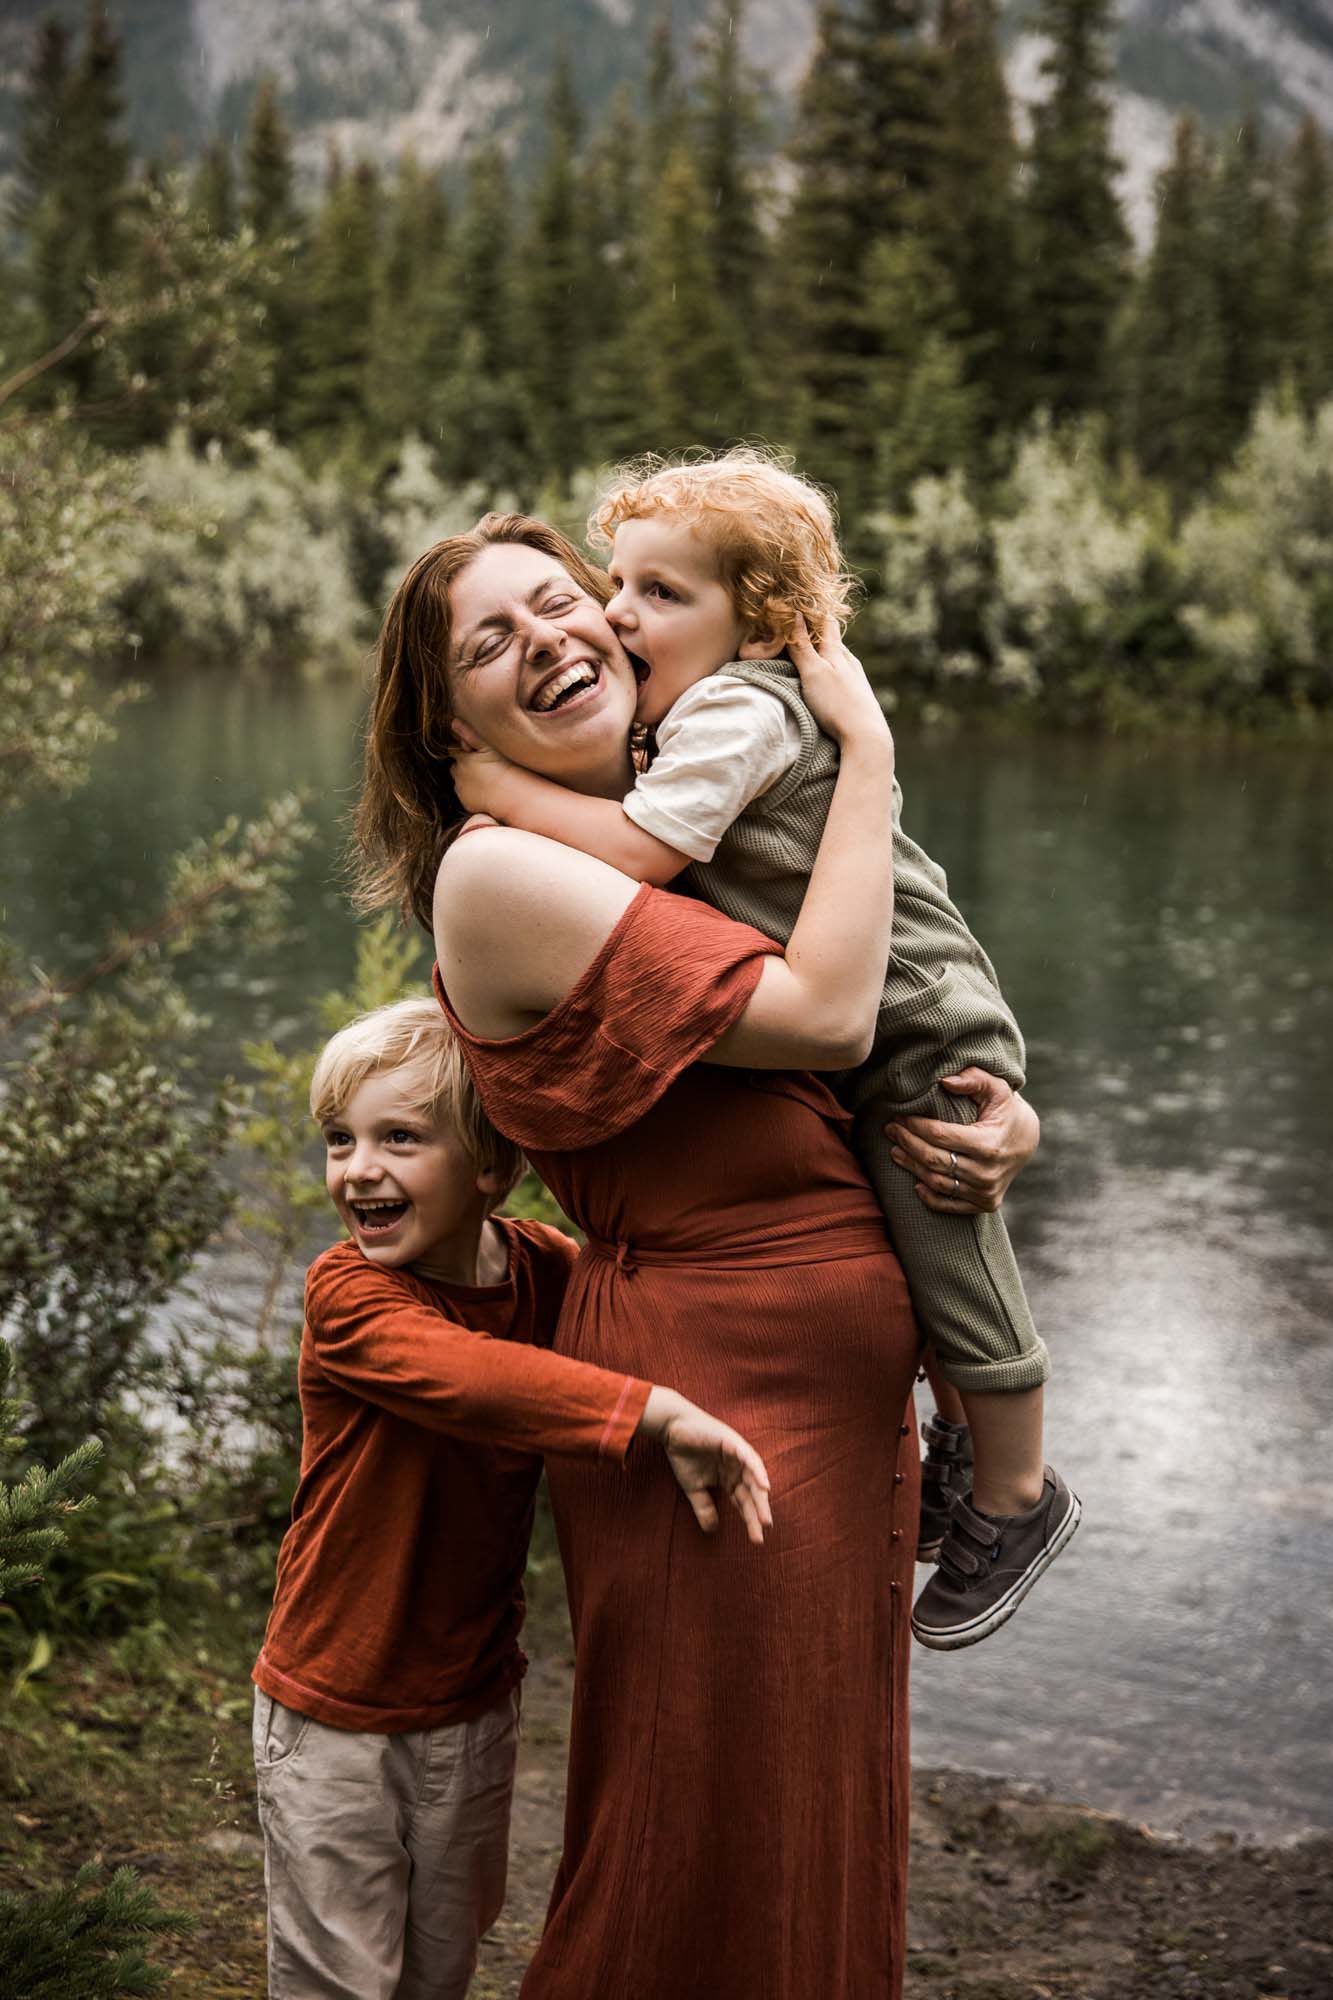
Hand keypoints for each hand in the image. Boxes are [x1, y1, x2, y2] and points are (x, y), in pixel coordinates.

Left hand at [449, 721, 519, 817]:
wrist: (511, 795)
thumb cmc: (504, 768)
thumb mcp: (488, 746)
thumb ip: (470, 733)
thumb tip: (453, 722)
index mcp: (462, 760)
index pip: (455, 751)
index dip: (466, 752)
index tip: (477, 753)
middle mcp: (458, 775)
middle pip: (456, 767)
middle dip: (465, 766)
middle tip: (482, 766)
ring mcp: (461, 791)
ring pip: (460, 782)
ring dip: (468, 780)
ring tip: (486, 779)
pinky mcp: (467, 803)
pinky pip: (466, 796)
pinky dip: (472, 793)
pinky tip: (486, 791)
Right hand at [639, 1387, 772, 1544]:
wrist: (672, 1429)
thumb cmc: (683, 1454)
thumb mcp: (693, 1487)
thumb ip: (704, 1506)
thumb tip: (712, 1530)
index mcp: (730, 1478)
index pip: (744, 1502)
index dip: (750, 1520)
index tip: (757, 1539)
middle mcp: (738, 1468)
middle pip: (752, 1493)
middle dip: (758, 1512)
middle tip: (764, 1531)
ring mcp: (738, 1454)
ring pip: (754, 1478)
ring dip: (761, 1497)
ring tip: (765, 1518)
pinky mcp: (734, 1443)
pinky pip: (750, 1459)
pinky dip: (758, 1472)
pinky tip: (764, 1487)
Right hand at [786, 614, 892, 759]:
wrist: (865, 736)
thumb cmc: (837, 703)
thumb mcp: (813, 672)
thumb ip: (802, 646)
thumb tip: (795, 615)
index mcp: (838, 652)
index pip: (826, 621)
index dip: (814, 610)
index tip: (800, 602)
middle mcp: (850, 661)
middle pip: (832, 639)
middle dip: (816, 632)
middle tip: (797, 626)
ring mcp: (855, 679)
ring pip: (837, 658)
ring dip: (822, 653)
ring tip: (807, 652)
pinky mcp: (857, 695)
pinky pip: (840, 675)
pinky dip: (829, 670)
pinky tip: (825, 679)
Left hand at [885, 1070, 1039, 1214]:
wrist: (1029, 1141)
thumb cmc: (1006, 1110)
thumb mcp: (997, 1088)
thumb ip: (974, 1079)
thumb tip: (944, 1081)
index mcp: (989, 1144)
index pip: (940, 1136)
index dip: (915, 1125)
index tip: (900, 1116)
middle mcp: (988, 1172)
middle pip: (933, 1160)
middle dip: (907, 1143)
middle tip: (890, 1130)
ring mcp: (987, 1192)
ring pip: (936, 1182)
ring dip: (911, 1166)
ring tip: (895, 1151)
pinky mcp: (986, 1204)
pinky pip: (949, 1204)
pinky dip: (929, 1196)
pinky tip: (915, 1182)